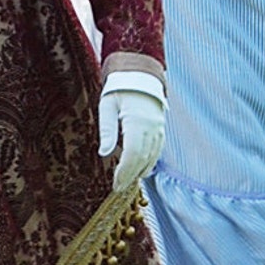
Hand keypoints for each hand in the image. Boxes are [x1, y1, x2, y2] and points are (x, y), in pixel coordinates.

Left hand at [98, 72, 165, 193]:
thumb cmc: (119, 90)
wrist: (140, 75)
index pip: (132, 154)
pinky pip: (157, 152)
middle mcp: (151, 128)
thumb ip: (107, 129)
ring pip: (152, 158)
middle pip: (142, 160)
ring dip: (140, 172)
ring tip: (127, 183)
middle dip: (130, 176)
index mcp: (137, 122)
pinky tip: (140, 171)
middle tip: (118, 189)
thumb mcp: (107, 106)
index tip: (116, 184)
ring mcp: (158, 129)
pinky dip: (149, 163)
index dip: (124, 171)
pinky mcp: (160, 130)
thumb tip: (104, 153)